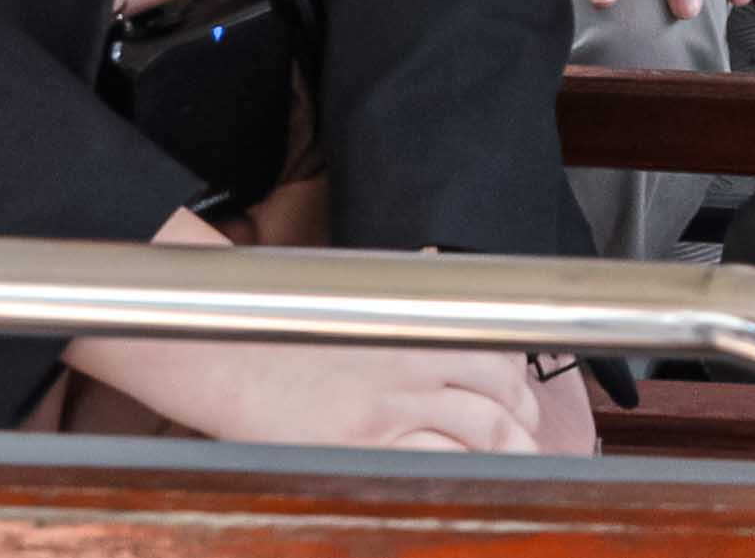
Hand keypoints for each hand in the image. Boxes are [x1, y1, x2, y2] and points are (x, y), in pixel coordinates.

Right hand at [61, 330, 568, 454]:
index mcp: (421, 323)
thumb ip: (407, 287)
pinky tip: (465, 484)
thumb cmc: (289, 325)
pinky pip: (436, 464)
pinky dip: (463, 475)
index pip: (502, 356)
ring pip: (483, 433)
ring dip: (508, 455)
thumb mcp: (360, 291)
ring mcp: (393, 408)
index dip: (520, 388)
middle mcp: (417, 362)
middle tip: (526, 445)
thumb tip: (438, 269)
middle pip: (502, 399)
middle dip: (523, 427)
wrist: (227, 352)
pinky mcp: (365, 445)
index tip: (521, 405)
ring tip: (514, 469)